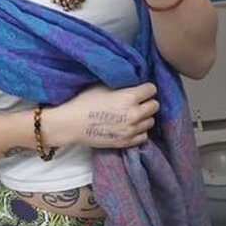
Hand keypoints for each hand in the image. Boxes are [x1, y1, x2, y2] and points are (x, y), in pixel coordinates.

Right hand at [42, 82, 158, 150]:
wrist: (70, 123)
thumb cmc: (83, 101)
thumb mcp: (103, 85)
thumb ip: (123, 86)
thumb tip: (134, 84)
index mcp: (129, 97)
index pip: (152, 89)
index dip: (146, 88)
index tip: (140, 89)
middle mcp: (134, 114)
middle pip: (154, 106)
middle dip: (147, 102)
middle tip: (137, 102)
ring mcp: (131, 130)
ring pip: (151, 121)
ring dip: (144, 117)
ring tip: (133, 114)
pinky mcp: (126, 142)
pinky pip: (144, 136)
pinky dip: (140, 130)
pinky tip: (130, 126)